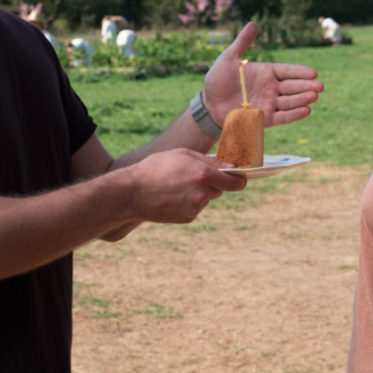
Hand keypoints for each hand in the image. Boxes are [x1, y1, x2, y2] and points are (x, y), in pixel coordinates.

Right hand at [126, 149, 246, 223]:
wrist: (132, 193)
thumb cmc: (156, 167)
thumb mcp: (183, 154)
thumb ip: (209, 160)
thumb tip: (229, 165)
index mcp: (204, 174)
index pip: (236, 182)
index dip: (240, 179)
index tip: (239, 177)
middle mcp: (203, 193)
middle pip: (220, 189)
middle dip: (213, 183)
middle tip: (194, 176)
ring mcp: (196, 208)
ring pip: (207, 198)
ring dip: (200, 192)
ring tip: (178, 186)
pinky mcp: (188, 218)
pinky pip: (196, 208)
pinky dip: (189, 202)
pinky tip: (173, 196)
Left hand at [203, 21, 323, 127]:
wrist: (208, 103)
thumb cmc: (218, 79)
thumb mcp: (229, 58)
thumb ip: (243, 42)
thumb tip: (253, 23)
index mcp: (266, 73)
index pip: (287, 71)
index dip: (299, 72)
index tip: (313, 72)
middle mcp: (270, 88)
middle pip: (292, 87)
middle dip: (306, 86)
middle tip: (320, 85)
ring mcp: (269, 103)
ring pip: (290, 101)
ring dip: (302, 99)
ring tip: (314, 96)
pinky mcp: (264, 118)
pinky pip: (282, 117)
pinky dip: (294, 114)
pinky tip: (307, 110)